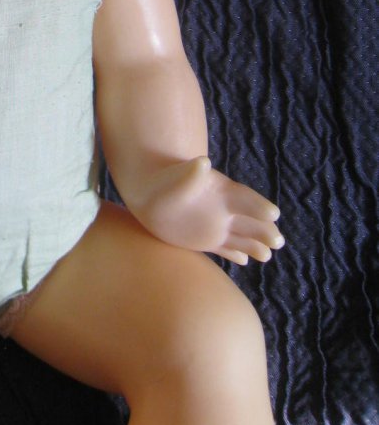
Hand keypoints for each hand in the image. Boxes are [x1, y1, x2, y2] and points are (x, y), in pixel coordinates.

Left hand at [130, 156, 283, 264]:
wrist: (147, 192)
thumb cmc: (162, 180)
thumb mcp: (176, 176)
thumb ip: (191, 173)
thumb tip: (203, 163)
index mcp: (220, 190)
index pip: (245, 198)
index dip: (259, 205)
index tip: (274, 214)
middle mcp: (223, 209)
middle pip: (250, 221)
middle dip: (264, 230)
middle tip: (278, 241)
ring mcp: (215, 225)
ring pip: (241, 238)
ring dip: (255, 246)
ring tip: (267, 255)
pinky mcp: (205, 240)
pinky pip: (224, 249)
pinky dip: (235, 255)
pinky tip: (247, 261)